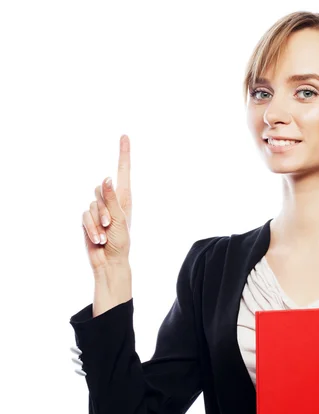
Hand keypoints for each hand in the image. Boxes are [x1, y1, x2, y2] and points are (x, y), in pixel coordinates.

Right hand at [81, 135, 132, 272]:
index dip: (123, 154)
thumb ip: (111, 199)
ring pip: (91, 204)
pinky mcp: (88, 219)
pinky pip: (84, 216)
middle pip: (100, 189)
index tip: (125, 137)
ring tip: (104, 234)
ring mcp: (99, 210)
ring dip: (97, 221)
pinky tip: (97, 239)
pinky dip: (90, 227)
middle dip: (103, 208)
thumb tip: (107, 178)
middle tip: (108, 224)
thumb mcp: (119, 220)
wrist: (110, 261)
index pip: (123, 172)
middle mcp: (112, 201)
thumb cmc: (121, 242)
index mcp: (125, 199)